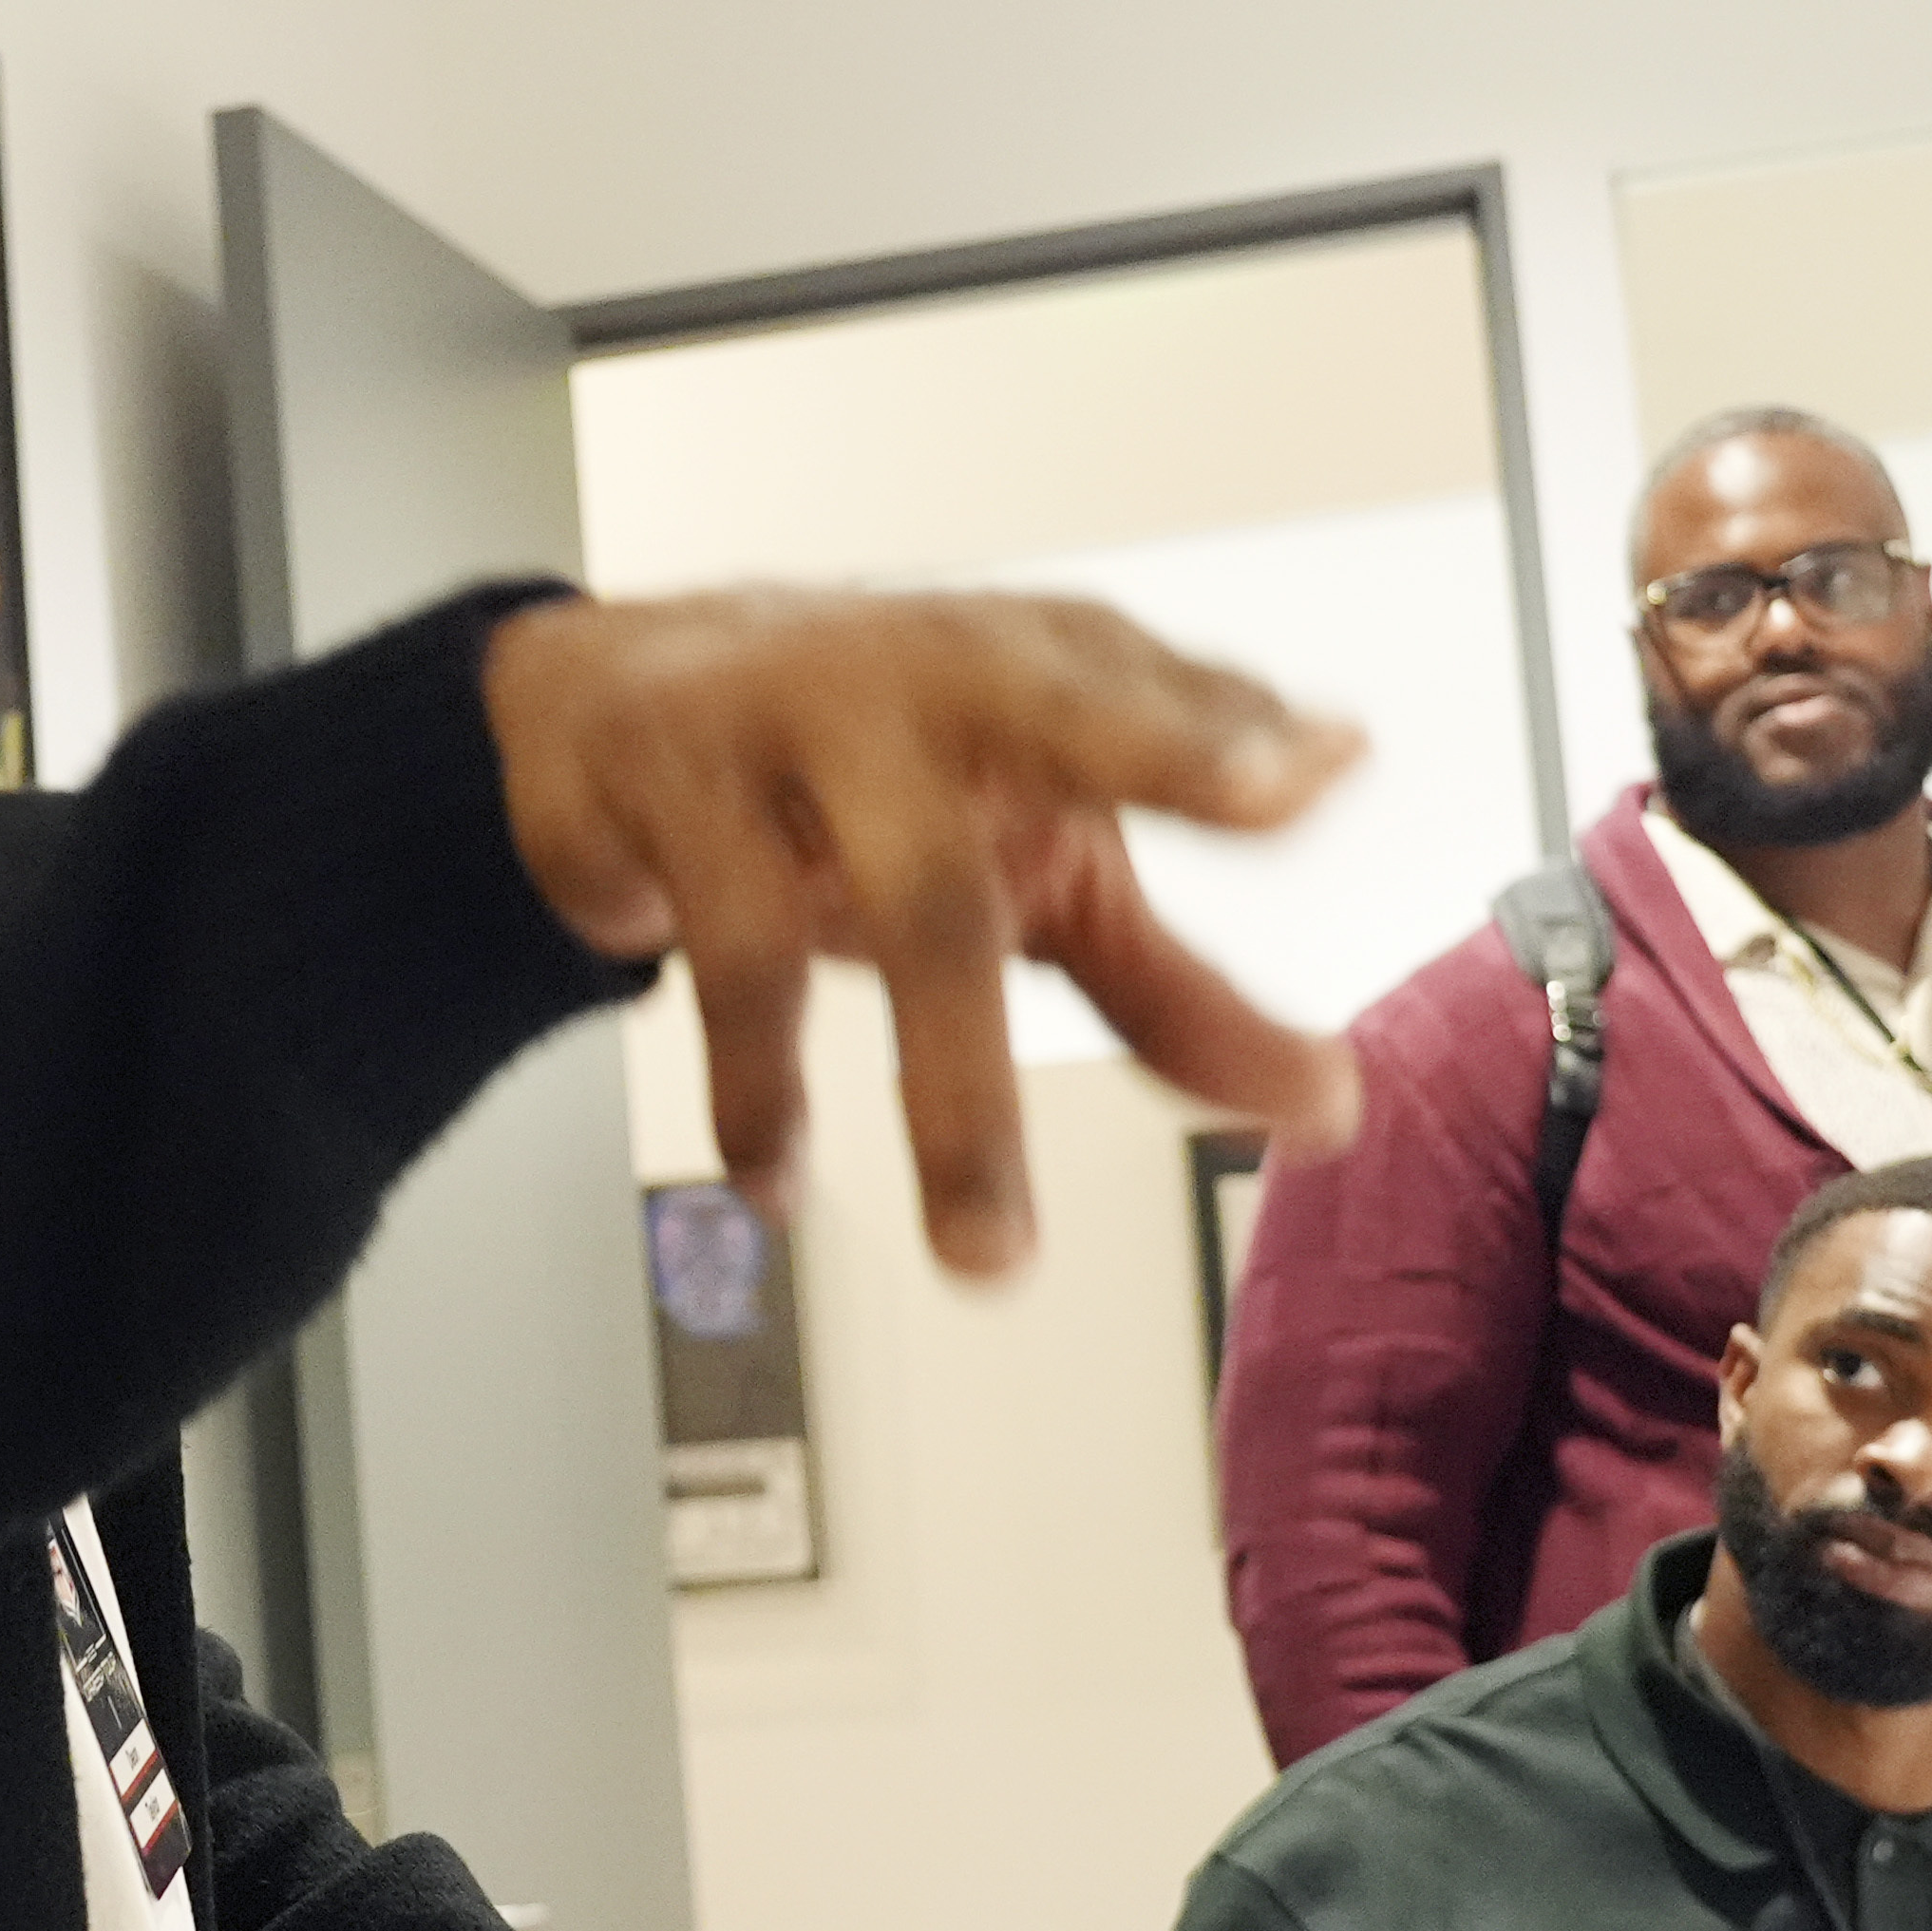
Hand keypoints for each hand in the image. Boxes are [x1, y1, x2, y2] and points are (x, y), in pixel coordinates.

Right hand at [482, 590, 1359, 1273]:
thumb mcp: (1025, 870)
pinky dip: (763, 1096)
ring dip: (956, 1102)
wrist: (599, 707)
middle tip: (1272, 802)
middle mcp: (935, 670)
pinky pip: (738, 961)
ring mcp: (796, 714)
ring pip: (907, 902)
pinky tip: (779, 1182)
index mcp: (1041, 673)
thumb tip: (1327, 1110)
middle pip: (1066, 719)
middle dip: (1171, 758)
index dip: (1240, 736)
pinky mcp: (673, 784)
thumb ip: (1175, 988)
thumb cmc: (859, 782)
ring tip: (990, 1260)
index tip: (1333, 767)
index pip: (1164, 698)